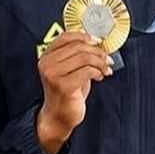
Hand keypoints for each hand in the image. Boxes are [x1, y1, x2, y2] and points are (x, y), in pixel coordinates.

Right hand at [35, 29, 112, 153]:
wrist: (59, 117)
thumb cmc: (66, 93)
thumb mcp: (69, 69)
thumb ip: (77, 55)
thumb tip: (95, 42)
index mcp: (47, 56)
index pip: (65, 37)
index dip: (84, 36)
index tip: (97, 41)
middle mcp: (47, 64)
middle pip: (78, 47)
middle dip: (97, 52)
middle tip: (107, 58)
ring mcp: (53, 74)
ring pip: (84, 58)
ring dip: (100, 62)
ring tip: (105, 69)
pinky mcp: (63, 85)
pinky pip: (87, 71)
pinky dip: (98, 72)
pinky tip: (100, 77)